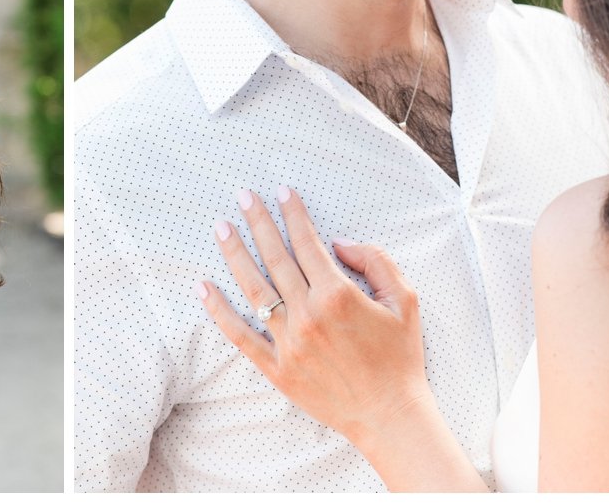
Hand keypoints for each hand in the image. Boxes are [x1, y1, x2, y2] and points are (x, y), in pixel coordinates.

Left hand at [197, 186, 434, 449]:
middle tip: (243, 196)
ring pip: (254, 290)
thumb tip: (337, 243)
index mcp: (338, 295)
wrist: (391, 416)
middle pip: (275, 258)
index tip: (282, 192)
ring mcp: (289, 343)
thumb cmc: (400, 357)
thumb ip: (374, 261)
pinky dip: (219, 311)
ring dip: (235, 255)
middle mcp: (308, 315)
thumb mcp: (405, 300)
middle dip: (258, 222)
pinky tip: (204, 287)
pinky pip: (240, 335)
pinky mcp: (277, 368)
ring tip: (221, 228)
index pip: (307, 243)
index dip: (293, 214)